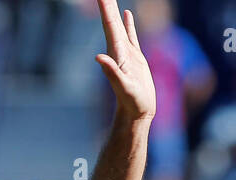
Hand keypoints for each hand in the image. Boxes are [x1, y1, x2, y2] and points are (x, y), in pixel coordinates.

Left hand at [95, 0, 155, 123]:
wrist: (137, 112)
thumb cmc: (132, 102)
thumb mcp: (123, 87)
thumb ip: (112, 72)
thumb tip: (98, 57)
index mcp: (116, 54)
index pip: (109, 26)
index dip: (105, 9)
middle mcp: (118, 50)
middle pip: (110, 22)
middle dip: (106, 5)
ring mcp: (126, 53)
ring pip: (119, 25)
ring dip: (113, 10)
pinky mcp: (134, 57)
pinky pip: (130, 34)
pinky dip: (128, 23)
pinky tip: (126, 13)